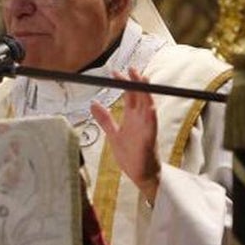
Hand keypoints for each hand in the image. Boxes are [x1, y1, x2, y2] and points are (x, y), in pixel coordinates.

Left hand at [90, 67, 160, 205]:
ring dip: (146, 94)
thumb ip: (105, 119)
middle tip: (131, 68)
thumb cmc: (130, 155)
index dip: (124, 83)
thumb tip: (93, 103)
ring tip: (143, 81)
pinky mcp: (149, 141)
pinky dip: (151, 117)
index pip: (130, 96)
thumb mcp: (113, 134)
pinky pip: (152, 127)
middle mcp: (141, 121)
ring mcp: (147, 130)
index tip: (115, 72)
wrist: (140, 175)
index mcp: (133, 118)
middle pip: (140, 97)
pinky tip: (149, 108)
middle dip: (137, 83)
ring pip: (149, 107)